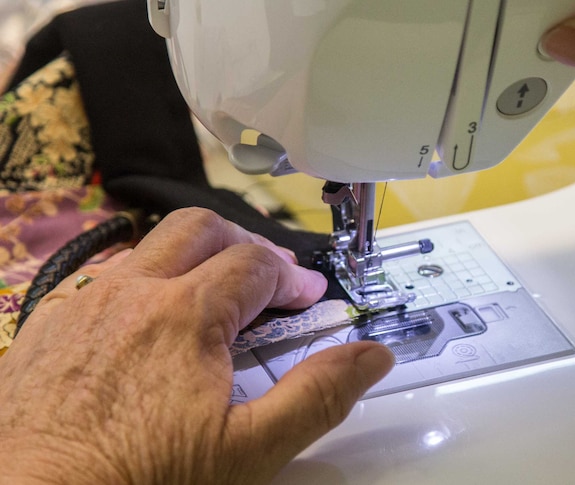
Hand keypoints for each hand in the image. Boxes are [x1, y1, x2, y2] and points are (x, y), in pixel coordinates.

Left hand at [0, 208, 394, 483]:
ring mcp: (82, 307)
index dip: (293, 275)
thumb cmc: (134, 483)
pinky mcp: (48, 329)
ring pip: (147, 246)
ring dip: (191, 258)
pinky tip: (147, 323)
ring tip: (213, 294)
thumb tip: (369, 357)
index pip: (256, 264)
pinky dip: (140, 282)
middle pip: (200, 228)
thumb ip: (318, 396)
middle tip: (268, 275)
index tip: (308, 294)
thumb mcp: (249, 451)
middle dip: (244, 241)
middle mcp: (130, 295)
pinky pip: (101, 277)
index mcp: (185, 315)